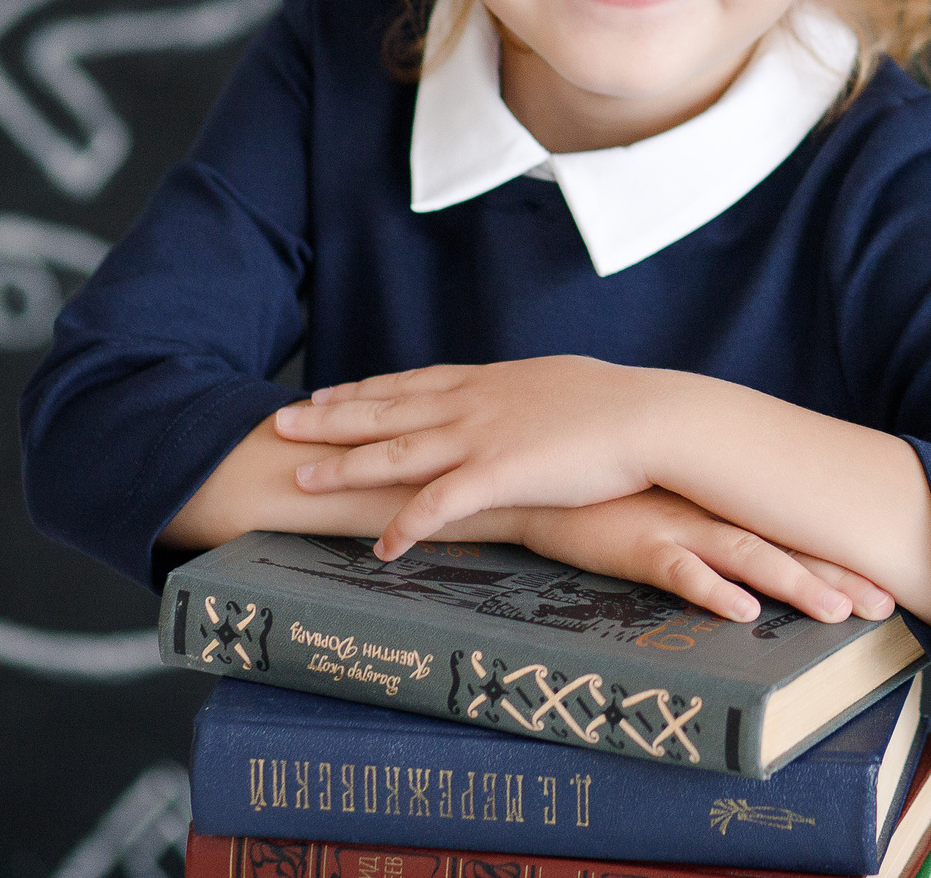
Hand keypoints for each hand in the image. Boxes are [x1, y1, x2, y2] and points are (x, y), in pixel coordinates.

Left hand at [273, 357, 662, 557]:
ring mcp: (481, 438)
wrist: (650, 417)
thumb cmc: (621, 405)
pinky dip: (403, 527)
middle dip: (328, 418)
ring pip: (394, 453)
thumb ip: (531, 396)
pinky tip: (379, 548)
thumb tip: (528, 401)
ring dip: (342, 468)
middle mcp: (474, 404)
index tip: (326, 391)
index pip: (412, 383)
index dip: (364, 389)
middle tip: (280, 422)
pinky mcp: (497, 475)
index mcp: (490, 381)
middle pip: (385, 411)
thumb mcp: (563, 386)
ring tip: (298, 479)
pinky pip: (436, 507)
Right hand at [485, 489, 896, 625]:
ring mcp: (674, 526)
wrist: (539, 481)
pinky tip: (741, 610)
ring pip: (748, 557)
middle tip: (886, 606)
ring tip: (836, 613)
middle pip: (786, 548)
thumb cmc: (603, 501)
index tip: (888, 587)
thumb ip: (705, 529)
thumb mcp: (665, 510)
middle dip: (838, 578)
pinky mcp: (634, 544)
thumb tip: (747, 565)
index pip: (793, 535)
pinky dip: (710, 589)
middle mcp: (708, 514)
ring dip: (795, 585)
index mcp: (719, 507)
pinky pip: (678, 570)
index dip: (840, 561)